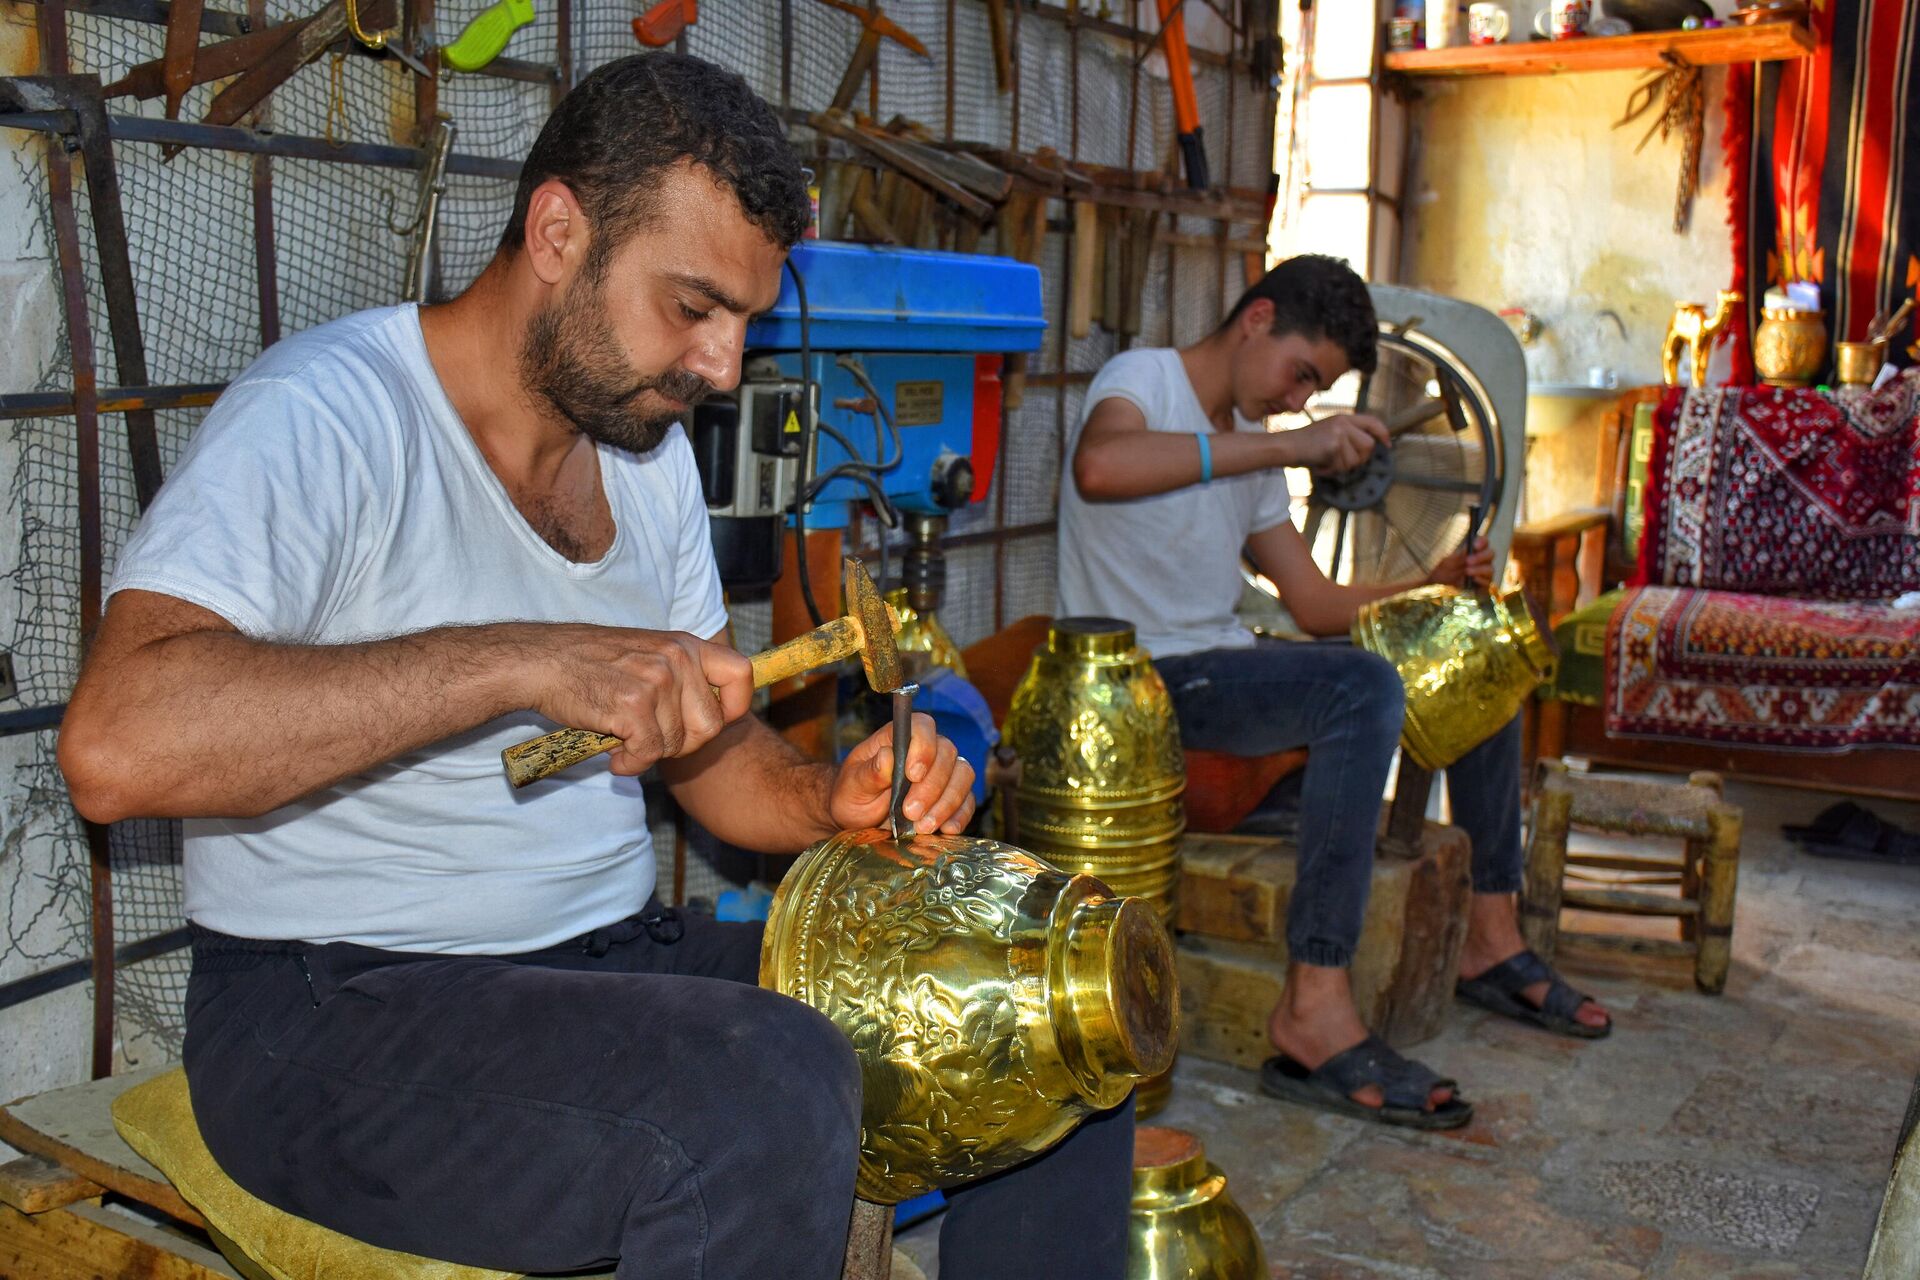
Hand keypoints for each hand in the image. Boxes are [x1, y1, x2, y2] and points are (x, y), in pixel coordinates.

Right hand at [533, 627, 753, 775]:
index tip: (712, 722)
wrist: (543, 661)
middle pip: (710, 726)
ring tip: (623, 738)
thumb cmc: (592, 663)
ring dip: (649, 753)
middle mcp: (677, 659)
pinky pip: (648, 754)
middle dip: (683, 744)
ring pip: (676, 744)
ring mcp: (656, 681)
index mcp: (686, 644)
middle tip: (653, 740)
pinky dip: (630, 764)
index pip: (742, 675)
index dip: (734, 708)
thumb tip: (716, 714)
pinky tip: (614, 755)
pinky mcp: (633, 705)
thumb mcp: (649, 652)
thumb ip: (682, 675)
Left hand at [829, 712, 976, 834]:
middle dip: (932, 786)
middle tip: (911, 812)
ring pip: (963, 776)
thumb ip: (868, 773)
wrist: (858, 820)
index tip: (912, 775)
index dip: (923, 746)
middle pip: (947, 753)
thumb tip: (886, 756)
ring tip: (922, 827)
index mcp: (898, 738)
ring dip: (946, 803)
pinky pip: (968, 801)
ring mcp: (943, 773)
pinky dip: (960, 816)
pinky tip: (945, 830)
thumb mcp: (852, 786)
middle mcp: (926, 751)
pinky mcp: (953, 798)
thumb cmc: (853, 795)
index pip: (922, 726)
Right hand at [1286, 413, 1388, 472]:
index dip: (1383, 433)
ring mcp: (1339, 434)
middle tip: (1342, 461)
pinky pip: (1342, 466)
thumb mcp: (1330, 430)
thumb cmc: (1307, 443)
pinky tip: (1321, 465)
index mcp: (1344, 417)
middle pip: (1369, 445)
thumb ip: (1349, 433)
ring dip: (1342, 467)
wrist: (1287, 446)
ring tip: (1327, 462)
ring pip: (1356, 460)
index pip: (1372, 422)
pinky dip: (1331, 471)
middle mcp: (1343, 423)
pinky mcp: (1333, 446)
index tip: (1387, 444)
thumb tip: (1370, 447)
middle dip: (1359, 458)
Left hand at [1427, 536, 1495, 588]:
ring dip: (1479, 569)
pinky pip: (1488, 582)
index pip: (1484, 542)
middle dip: (1480, 557)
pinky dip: (1481, 580)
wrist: (1441, 585)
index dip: (1482, 542)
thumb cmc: (1444, 568)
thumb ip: (1457, 556)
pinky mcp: (1483, 584)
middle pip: (1491, 554)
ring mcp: (1484, 572)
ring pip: (1490, 569)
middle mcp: (1482, 560)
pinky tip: (1473, 579)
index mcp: (1475, 549)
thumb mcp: (1447, 561)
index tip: (1475, 545)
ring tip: (1467, 571)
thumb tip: (1466, 550)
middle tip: (1468, 561)